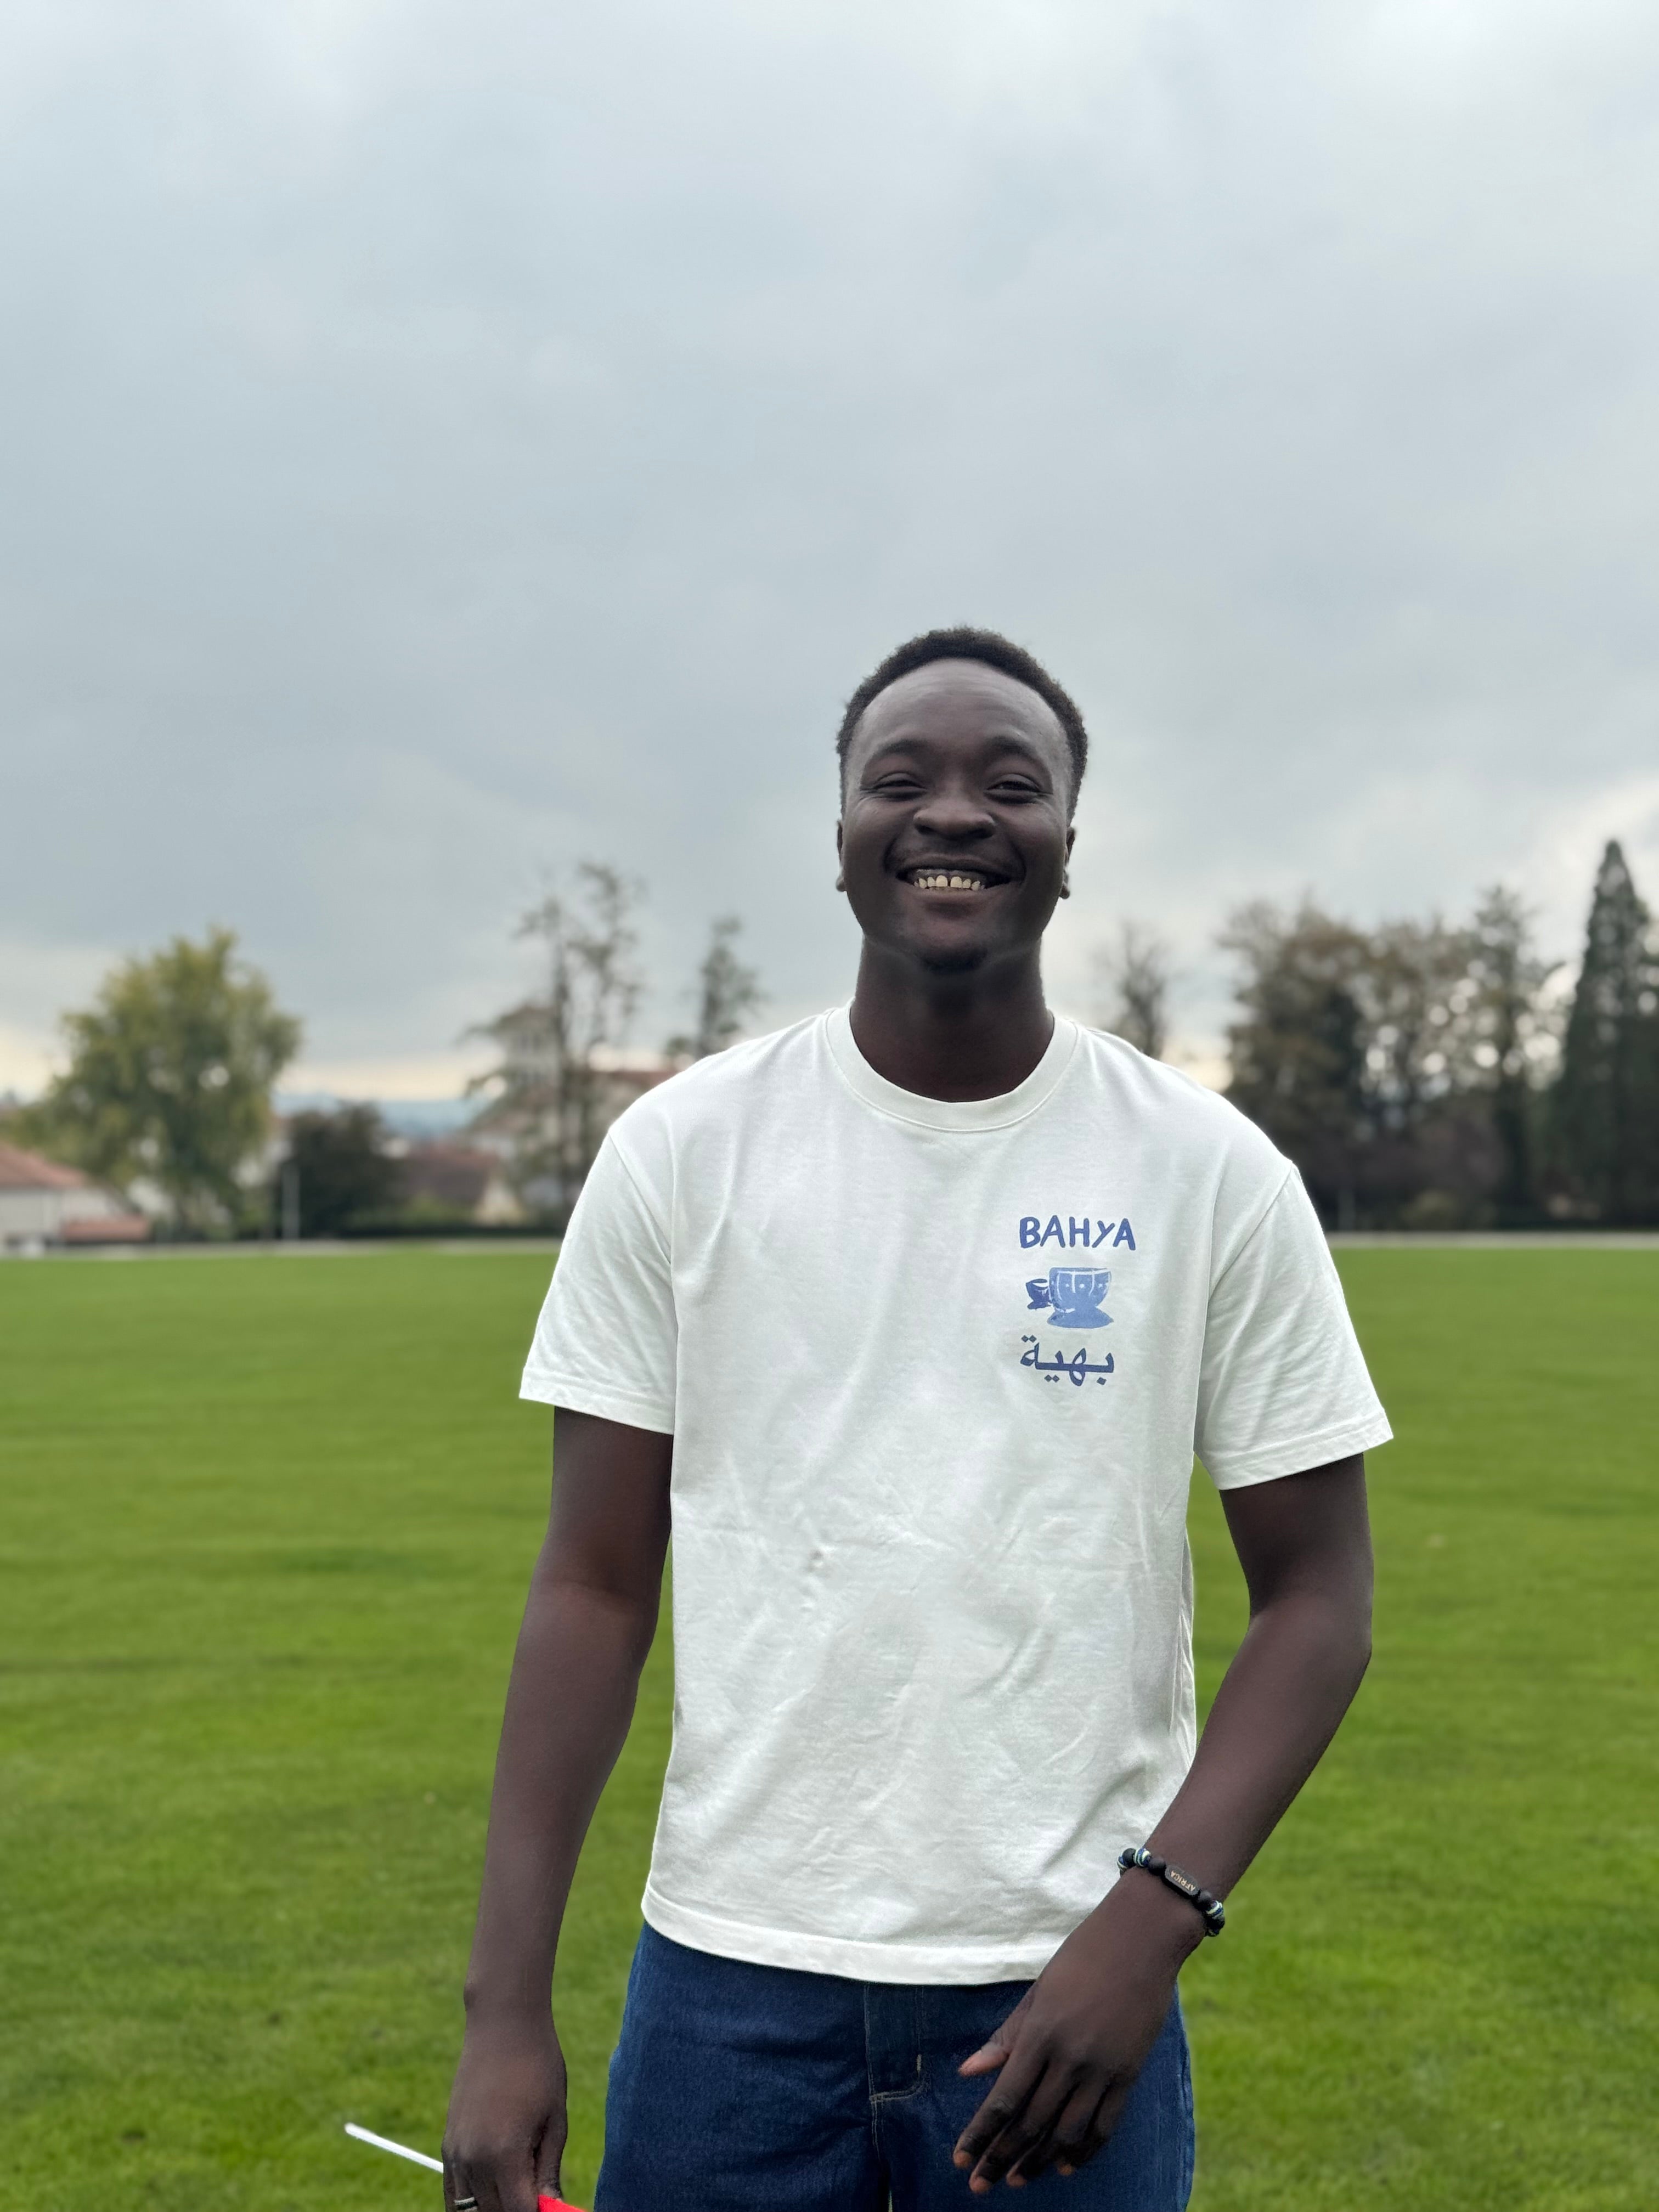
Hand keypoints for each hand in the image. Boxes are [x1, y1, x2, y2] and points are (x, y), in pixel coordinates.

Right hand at [443, 2008, 567, 2211]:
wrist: (503, 2023)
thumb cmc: (538, 2066)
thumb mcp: (554, 2120)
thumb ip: (549, 2171)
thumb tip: (553, 2208)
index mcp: (504, 2154)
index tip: (554, 2206)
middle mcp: (472, 2160)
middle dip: (519, 2209)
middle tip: (540, 2194)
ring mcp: (455, 2153)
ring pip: (471, 2209)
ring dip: (495, 2207)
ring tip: (520, 2187)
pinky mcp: (448, 2145)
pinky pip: (453, 2194)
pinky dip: (472, 2201)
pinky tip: (496, 2191)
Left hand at [953, 1880, 1197, 2191]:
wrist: (1141, 1938)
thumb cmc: (1082, 1956)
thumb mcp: (1038, 1991)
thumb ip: (1006, 2036)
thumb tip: (968, 2071)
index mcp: (1041, 2033)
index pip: (1003, 2099)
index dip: (979, 2134)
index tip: (959, 2159)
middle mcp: (1070, 2058)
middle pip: (1031, 2124)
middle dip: (1001, 2157)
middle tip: (979, 2183)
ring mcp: (1103, 2069)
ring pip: (1066, 2133)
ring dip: (1038, 2162)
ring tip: (1016, 2180)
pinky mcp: (1129, 2074)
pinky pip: (1105, 2126)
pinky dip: (1083, 2151)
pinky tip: (1065, 2165)